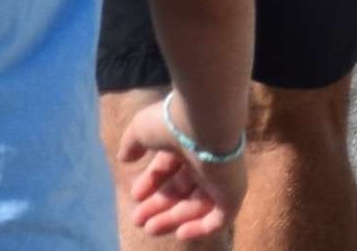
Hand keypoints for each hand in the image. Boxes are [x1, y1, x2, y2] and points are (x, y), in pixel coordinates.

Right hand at [114, 98, 243, 239]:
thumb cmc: (170, 123)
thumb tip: (123, 158)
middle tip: (138, 220)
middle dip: (157, 206)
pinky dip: (201, 228)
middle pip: (179, 191)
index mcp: (184, 146)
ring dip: (172, 219)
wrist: (204, 123)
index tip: (134, 196)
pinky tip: (180, 234)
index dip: (150, 183)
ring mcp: (220, 181)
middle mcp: (203, 164)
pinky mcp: (232, 196)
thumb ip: (132, 144)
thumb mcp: (141, 129)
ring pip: (195, 207)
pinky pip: (218, 218)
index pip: (167, 169)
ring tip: (150, 229)